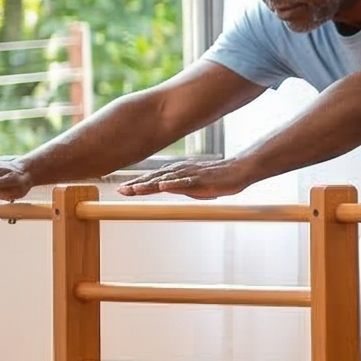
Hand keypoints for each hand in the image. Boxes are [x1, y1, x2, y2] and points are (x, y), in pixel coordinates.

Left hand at [118, 156, 258, 199]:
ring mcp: (191, 175)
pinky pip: (185, 182)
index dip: (137, 184)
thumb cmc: (219, 178)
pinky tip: (163, 187)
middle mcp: (181, 172)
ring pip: (166, 180)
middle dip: (136, 185)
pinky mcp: (202, 179)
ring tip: (134, 189)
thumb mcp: (195, 185)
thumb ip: (180, 186)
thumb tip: (167, 189)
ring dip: (150, 184)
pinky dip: (173, 184)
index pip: (154, 179)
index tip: (122, 190)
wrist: (240, 169)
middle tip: (120, 191)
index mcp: (178, 173)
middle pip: (155, 179)